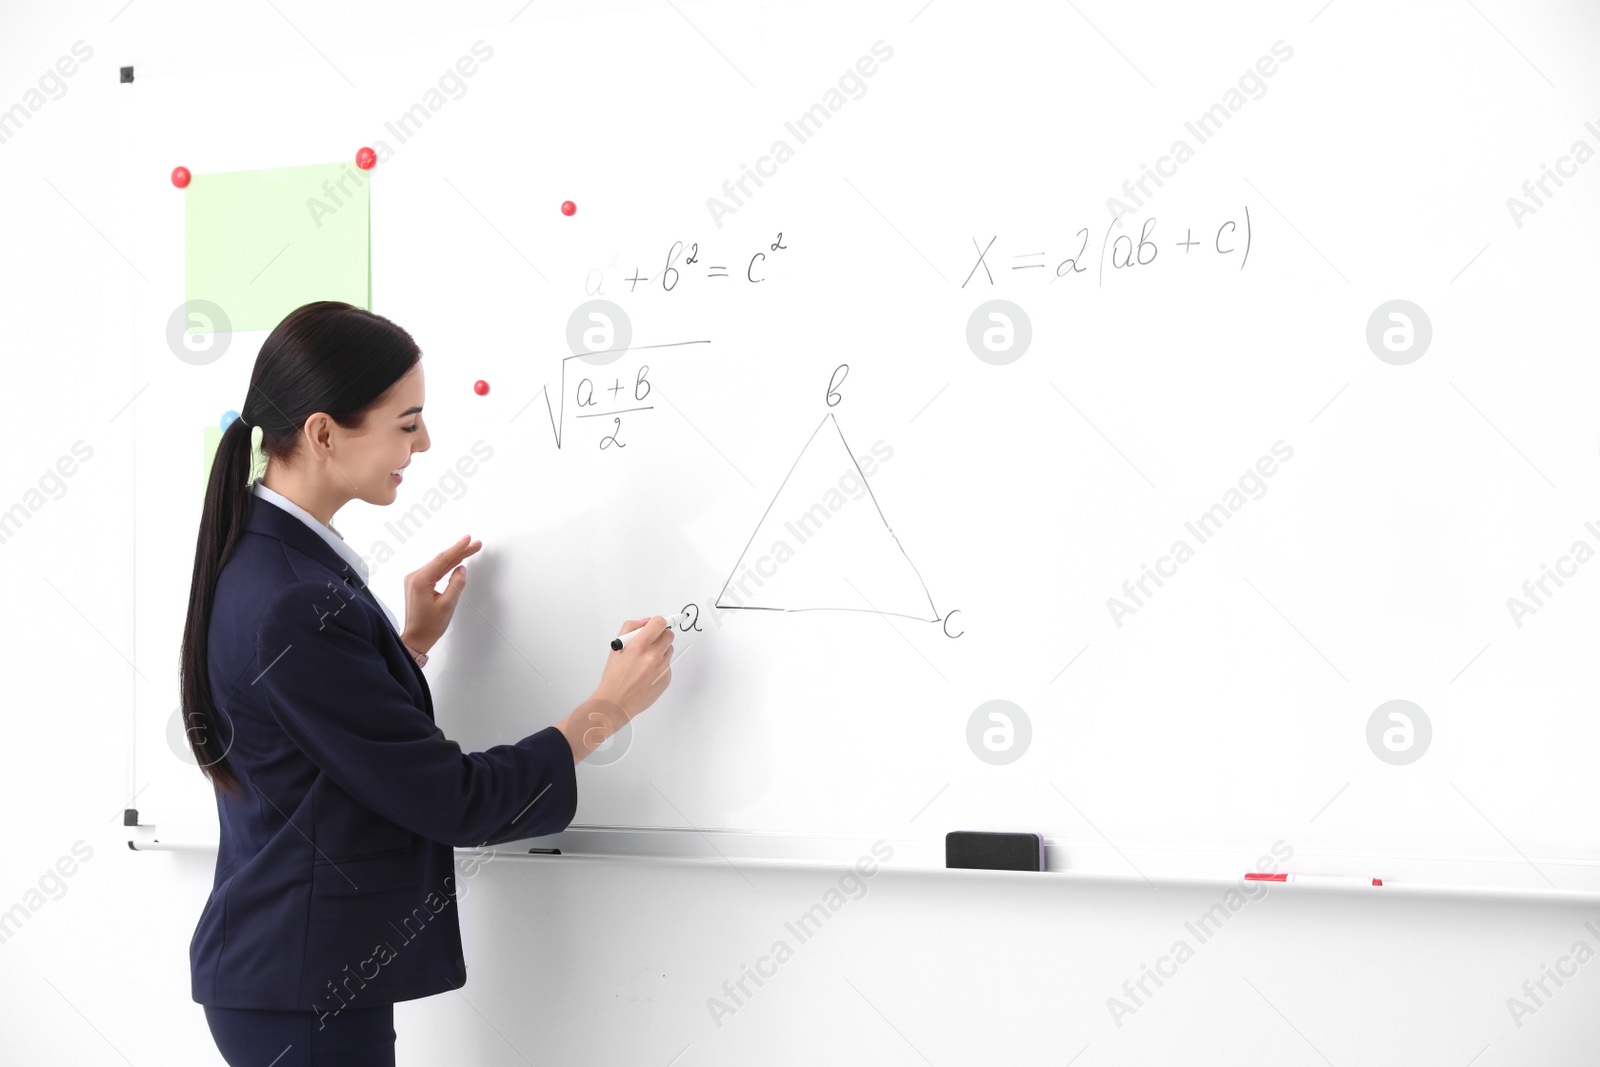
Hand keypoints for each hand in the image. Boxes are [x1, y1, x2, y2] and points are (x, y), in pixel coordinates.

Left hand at [400, 535, 482, 653]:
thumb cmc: (428, 626)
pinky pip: (434, 571)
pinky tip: (455, 562)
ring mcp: (414, 580)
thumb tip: (461, 570)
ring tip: (469, 549)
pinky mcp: (417, 585)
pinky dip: (446, 566)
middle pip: (441, 560)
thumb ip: (456, 584)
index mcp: (420, 580)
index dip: (458, 548)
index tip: (469, 540)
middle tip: (474, 544)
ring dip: (454, 558)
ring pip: (438, 565)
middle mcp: (414, 577)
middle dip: (459, 551)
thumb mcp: (447, 605)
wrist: (416, 639)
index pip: (443, 559)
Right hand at [591, 616, 674, 724]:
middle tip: (650, 643)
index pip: (659, 623)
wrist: (617, 701)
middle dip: (660, 636)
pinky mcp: (666, 678)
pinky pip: (668, 665)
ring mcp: (661, 668)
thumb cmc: (614, 676)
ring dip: (660, 651)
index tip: (656, 625)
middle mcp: (652, 657)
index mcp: (638, 646)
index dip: (657, 622)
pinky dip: (660, 665)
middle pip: (669, 635)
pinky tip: (648, 673)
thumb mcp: (617, 647)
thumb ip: (631, 628)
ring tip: (645, 661)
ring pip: (669, 650)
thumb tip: (646, 621)